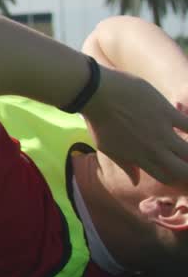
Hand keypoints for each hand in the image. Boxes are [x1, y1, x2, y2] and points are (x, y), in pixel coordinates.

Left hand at [82, 66, 187, 186]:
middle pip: (183, 170)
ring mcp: (162, 131)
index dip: (176, 178)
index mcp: (140, 159)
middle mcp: (154, 149)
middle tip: (187, 161)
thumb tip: (135, 182)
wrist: (97, 94)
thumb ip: (125, 165)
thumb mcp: (107, 148)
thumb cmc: (99, 121)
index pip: (167, 178)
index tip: (179, 169)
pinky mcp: (167, 112)